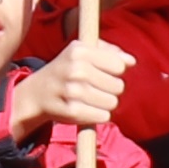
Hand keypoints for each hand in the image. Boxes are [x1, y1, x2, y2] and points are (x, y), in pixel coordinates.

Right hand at [10, 37, 132, 138]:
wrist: (37, 94)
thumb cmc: (66, 69)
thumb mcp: (81, 51)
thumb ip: (109, 52)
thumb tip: (131, 61)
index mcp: (80, 51)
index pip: (119, 65)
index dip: (115, 71)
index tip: (103, 72)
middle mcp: (76, 70)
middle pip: (118, 86)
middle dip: (110, 88)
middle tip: (95, 87)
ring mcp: (73, 92)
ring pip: (113, 102)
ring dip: (105, 103)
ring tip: (90, 98)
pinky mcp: (72, 111)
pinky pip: (104, 116)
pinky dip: (99, 115)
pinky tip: (87, 108)